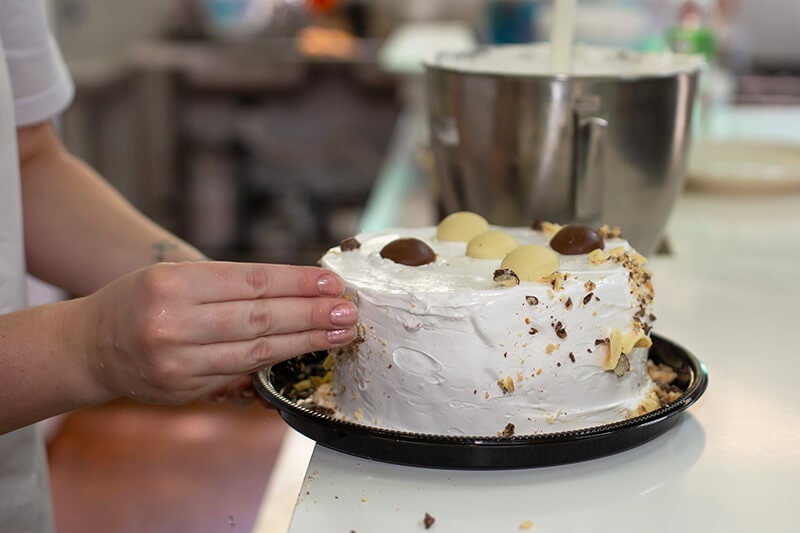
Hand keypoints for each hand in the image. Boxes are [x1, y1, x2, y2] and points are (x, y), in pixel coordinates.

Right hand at [75, 261, 356, 405]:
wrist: (89, 347)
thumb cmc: (140, 301)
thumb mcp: (174, 276)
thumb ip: (228, 284)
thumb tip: (296, 290)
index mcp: (172, 284)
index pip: (251, 281)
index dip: (297, 282)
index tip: (332, 281)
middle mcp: (173, 323)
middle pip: (260, 318)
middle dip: (310, 315)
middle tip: (349, 311)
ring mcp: (177, 362)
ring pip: (255, 351)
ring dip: (304, 342)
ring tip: (338, 333)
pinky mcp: (182, 390)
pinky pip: (239, 375)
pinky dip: (274, 363)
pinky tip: (302, 354)